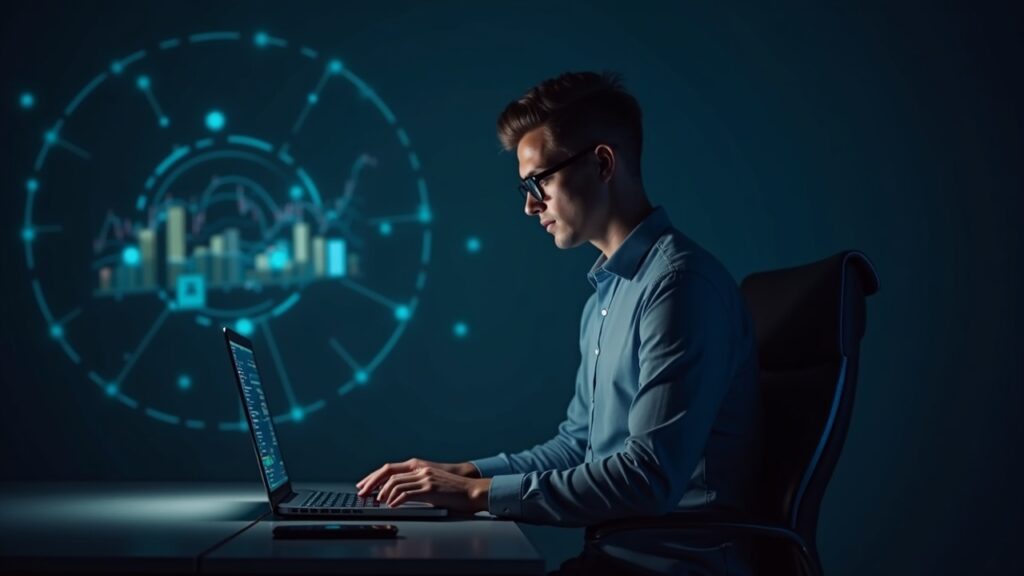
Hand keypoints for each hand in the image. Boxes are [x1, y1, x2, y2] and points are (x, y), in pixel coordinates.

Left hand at [356, 458, 479, 496]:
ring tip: (378, 501)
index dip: (373, 476)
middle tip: (363, 494)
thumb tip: (394, 495)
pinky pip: (407, 493)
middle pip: (389, 474)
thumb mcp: (431, 483)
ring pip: (396, 483)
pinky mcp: (431, 489)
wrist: (472, 490)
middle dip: (373, 484)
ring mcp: (425, 478)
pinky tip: (392, 505)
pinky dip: (396, 499)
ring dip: (383, 493)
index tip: (363, 485)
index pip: (389, 468)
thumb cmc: (452, 490)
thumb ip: (414, 484)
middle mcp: (420, 469)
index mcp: (418, 466)